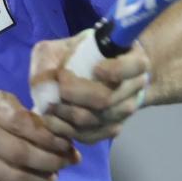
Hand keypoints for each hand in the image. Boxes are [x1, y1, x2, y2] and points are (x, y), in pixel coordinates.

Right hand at [0, 90, 80, 180]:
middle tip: (65, 164)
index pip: (25, 123)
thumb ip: (37, 127)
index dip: (49, 138)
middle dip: (49, 161)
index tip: (66, 145)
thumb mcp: (8, 114)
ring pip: (13, 175)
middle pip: (20, 152)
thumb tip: (71, 150)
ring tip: (52, 179)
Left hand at [30, 32, 150, 143]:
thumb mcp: (68, 44)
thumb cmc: (86, 53)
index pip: (134, 67)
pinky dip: (68, 130)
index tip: (95, 68)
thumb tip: (46, 81)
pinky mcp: (112, 129)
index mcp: (135, 60)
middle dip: (75, 94)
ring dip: (67, 114)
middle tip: (58, 86)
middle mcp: (135, 88)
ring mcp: (125, 111)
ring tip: (49, 105)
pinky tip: (54, 120)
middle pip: (106, 99)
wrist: (102, 72)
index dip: (115, 70)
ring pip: (95, 120)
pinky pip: (90, 136)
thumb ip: (54, 55)